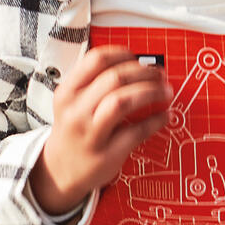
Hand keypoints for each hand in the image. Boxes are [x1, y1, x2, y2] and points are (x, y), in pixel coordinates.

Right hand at [31, 47, 172, 215]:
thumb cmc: (72, 131)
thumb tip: (135, 65)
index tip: (138, 58)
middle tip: (159, 74)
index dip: (123, 54)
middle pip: (115, 78)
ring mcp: (90, 133)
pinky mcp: (106, 154)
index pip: (97, 60)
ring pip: (122, 101)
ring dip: (151, 92)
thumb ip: (94, 82)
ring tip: (166, 91)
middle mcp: (76, 111)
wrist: (59, 170)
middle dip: (144, 72)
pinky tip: (165, 116)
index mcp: (68, 92)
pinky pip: (136, 132)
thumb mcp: (71, 103)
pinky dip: (156, 120)